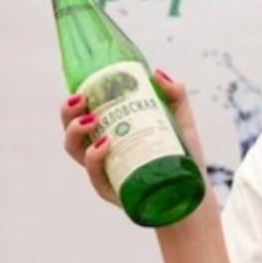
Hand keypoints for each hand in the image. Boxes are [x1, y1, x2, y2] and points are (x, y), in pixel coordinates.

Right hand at [58, 68, 207, 206]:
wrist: (194, 189)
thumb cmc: (182, 154)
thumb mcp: (181, 119)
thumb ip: (174, 95)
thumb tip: (156, 73)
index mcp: (111, 131)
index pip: (82, 114)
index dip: (74, 101)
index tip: (82, 88)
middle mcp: (101, 151)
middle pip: (70, 131)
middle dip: (67, 113)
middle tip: (81, 100)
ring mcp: (104, 171)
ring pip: (74, 151)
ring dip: (75, 132)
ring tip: (92, 121)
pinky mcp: (111, 189)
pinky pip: (95, 175)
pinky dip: (94, 158)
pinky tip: (105, 144)